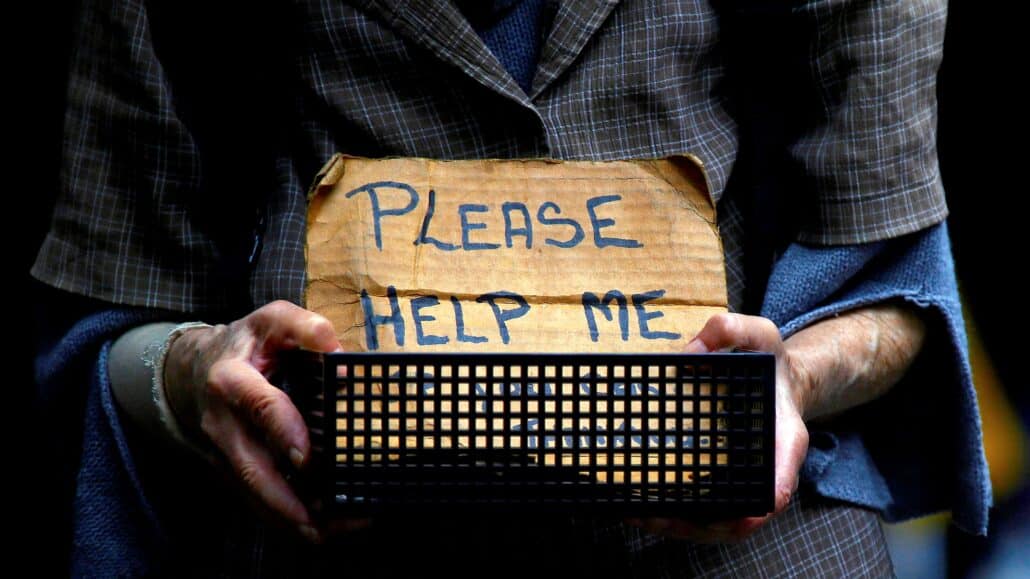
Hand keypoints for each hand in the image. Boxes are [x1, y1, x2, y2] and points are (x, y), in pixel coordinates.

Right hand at [163, 300, 345, 542]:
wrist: (197, 365)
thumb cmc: (247, 342)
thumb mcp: (272, 319)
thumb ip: (305, 328)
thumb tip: (339, 354)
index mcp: (232, 380)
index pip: (260, 407)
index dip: (284, 431)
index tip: (307, 458)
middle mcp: (222, 423)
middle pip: (250, 468)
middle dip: (283, 500)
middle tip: (320, 523)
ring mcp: (224, 451)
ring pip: (252, 492)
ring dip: (287, 517)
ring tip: (327, 534)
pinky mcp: (231, 468)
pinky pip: (256, 497)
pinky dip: (284, 516)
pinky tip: (318, 528)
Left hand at [628, 313, 809, 542]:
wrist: (778, 378)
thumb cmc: (770, 361)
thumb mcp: (760, 331)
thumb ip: (730, 329)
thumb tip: (690, 352)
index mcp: (784, 442)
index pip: (778, 485)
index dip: (756, 507)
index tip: (734, 518)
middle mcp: (767, 470)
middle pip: (738, 518)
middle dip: (695, 525)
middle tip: (654, 517)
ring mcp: (744, 478)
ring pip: (716, 522)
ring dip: (678, 525)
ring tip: (637, 516)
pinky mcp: (724, 478)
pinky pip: (704, 507)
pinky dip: (676, 513)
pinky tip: (641, 506)